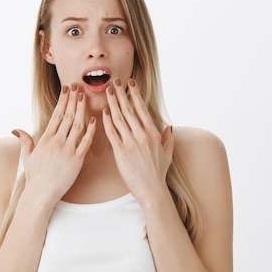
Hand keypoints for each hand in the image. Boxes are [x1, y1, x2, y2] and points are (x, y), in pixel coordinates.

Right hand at [13, 83, 95, 204]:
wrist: (41, 193)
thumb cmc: (35, 176)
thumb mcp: (27, 156)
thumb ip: (24, 140)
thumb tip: (16, 130)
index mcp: (46, 138)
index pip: (56, 114)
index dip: (63, 100)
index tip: (67, 89)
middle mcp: (57, 142)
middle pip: (68, 116)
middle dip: (74, 100)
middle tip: (79, 87)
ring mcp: (68, 150)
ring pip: (78, 126)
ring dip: (82, 110)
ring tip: (86, 97)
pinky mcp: (77, 160)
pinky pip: (86, 143)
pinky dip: (91, 131)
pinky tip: (96, 121)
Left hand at [102, 78, 173, 200]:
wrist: (151, 190)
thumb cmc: (158, 174)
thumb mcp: (168, 154)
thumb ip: (168, 138)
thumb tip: (168, 126)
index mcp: (154, 133)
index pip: (142, 108)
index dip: (135, 94)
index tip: (130, 83)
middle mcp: (142, 135)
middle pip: (129, 109)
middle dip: (121, 93)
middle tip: (114, 81)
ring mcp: (131, 143)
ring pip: (119, 118)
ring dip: (112, 103)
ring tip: (107, 91)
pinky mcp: (121, 152)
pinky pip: (112, 133)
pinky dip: (107, 122)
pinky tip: (103, 112)